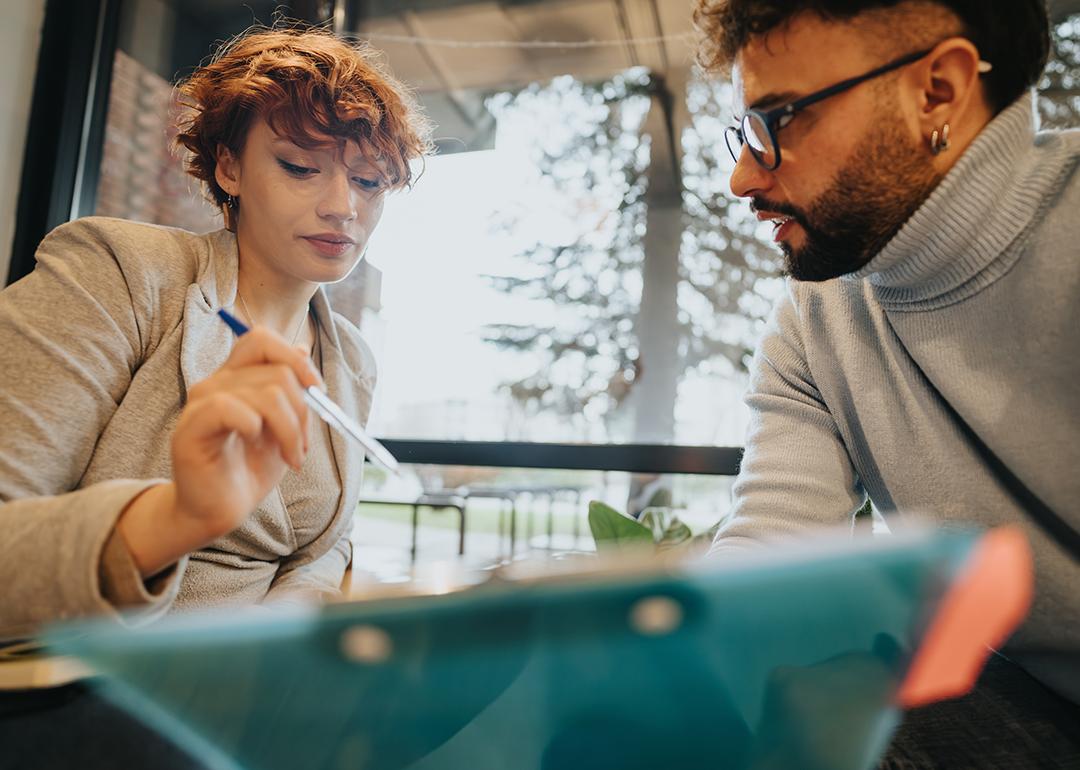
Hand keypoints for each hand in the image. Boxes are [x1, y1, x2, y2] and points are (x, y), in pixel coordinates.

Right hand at [117, 327, 322, 575]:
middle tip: (303, 443)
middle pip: (276, 370)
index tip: (317, 392)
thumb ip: (291, 389)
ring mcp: (200, 403)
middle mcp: (215, 383)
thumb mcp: (282, 426)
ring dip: (290, 431)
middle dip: (304, 409)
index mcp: (235, 377)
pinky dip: (255, 428)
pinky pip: (229, 408)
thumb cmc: (249, 468)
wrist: (220, 510)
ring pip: (266, 394)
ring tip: (291, 457)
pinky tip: (258, 447)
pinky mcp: (190, 428)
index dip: (295, 359)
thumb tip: (301, 347)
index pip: (261, 339)